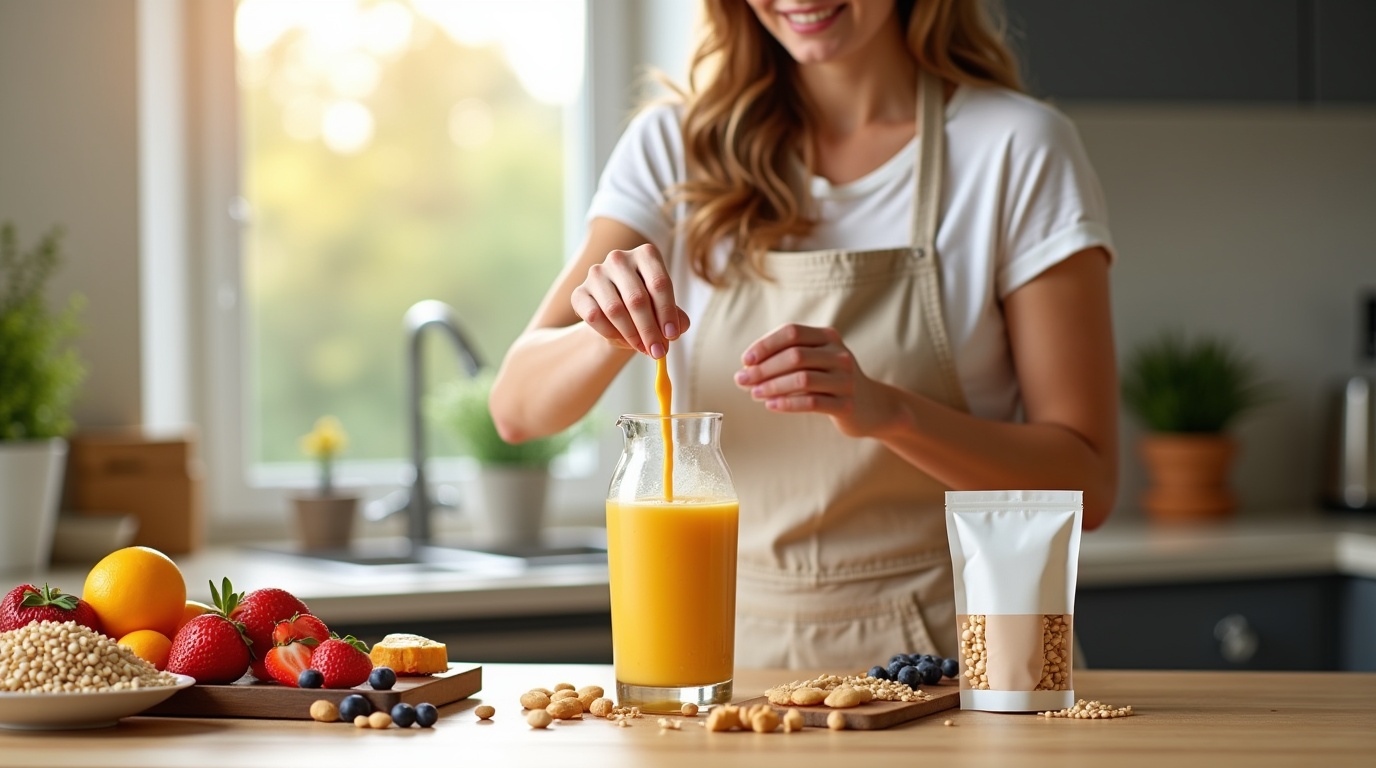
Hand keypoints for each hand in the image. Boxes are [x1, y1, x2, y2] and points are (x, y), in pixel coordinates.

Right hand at [569, 243, 688, 357]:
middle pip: (637, 298)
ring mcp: (596, 273)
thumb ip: (676, 317)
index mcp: (646, 255)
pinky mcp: (579, 292)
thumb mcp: (663, 310)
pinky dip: (610, 334)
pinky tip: (622, 340)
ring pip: (615, 310)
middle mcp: (619, 258)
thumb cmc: (645, 308)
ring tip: (643, 349)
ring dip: (632, 335)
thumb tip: (680, 327)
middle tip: (659, 352)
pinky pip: (595, 318)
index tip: (672, 335)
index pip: (659, 284)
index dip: (667, 313)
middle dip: (650, 330)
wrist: (613, 313)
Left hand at [733, 324, 891, 436]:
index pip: (791, 332)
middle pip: (794, 356)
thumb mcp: (815, 360)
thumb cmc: (831, 381)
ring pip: (802, 379)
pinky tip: (771, 405)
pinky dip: (787, 403)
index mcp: (828, 337)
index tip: (745, 360)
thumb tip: (746, 369)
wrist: (871, 406)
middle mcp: (839, 354)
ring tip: (753, 394)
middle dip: (763, 368)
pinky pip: (812, 402)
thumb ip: (785, 358)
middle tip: (742, 380)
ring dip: (772, 386)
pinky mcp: (846, 404)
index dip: (765, 345)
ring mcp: (845, 379)